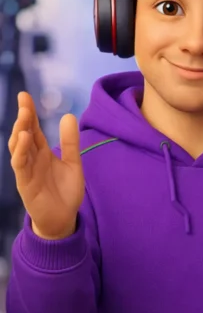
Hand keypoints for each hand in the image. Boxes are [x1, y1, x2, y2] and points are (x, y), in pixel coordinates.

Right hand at [8, 92, 83, 239]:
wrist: (64, 217)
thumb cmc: (65, 190)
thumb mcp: (73, 162)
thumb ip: (70, 142)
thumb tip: (68, 115)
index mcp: (42, 153)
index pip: (33, 129)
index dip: (29, 113)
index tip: (25, 95)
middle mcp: (31, 159)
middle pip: (24, 134)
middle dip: (23, 118)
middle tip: (24, 100)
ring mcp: (26, 171)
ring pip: (18, 148)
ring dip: (19, 131)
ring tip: (24, 116)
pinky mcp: (25, 183)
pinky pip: (20, 165)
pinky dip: (20, 152)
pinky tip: (24, 139)